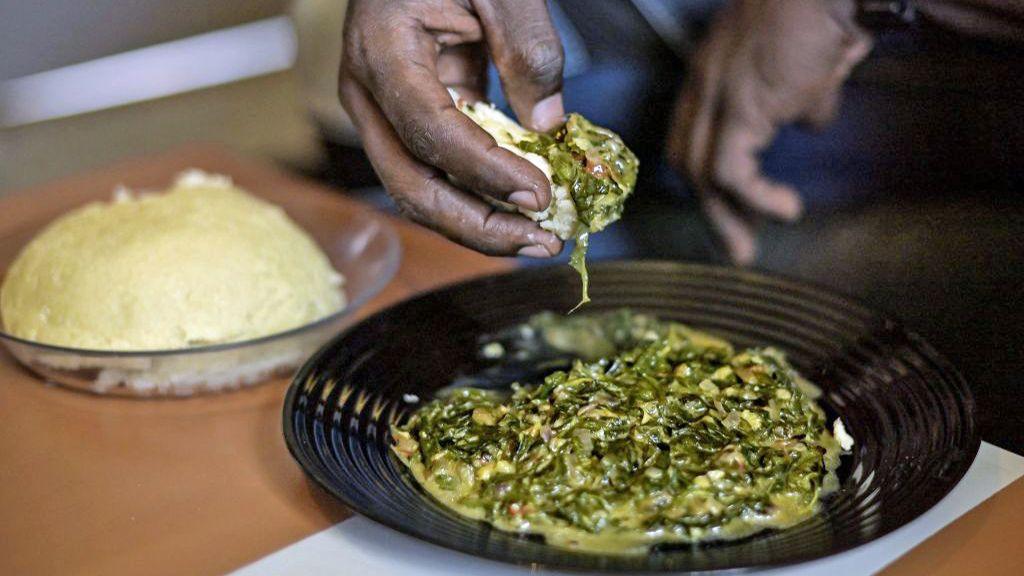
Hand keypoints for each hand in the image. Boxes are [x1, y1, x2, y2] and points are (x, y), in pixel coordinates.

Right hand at [339, 0, 566, 257]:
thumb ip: (527, 48)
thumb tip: (549, 127)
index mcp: (382, 49)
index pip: (428, 129)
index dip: (483, 171)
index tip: (537, 195)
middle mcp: (369, 91)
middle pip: (410, 183)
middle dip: (476, 225)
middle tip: (540, 241)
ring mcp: (383, 111)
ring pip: (418, 190)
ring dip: (476, 225)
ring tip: (536, 239)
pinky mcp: (408, 118)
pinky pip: (436, 172)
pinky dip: (476, 198)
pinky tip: (517, 211)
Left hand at [667, 0, 871, 263]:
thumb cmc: (823, 12)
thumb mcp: (808, 63)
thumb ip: (801, 97)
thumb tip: (811, 120)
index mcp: (711, 75)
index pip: (689, 137)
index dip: (704, 178)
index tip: (731, 206)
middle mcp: (703, 88)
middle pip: (687, 162)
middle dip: (711, 209)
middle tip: (738, 244)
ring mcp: (716, 97)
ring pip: (701, 174)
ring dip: (727, 216)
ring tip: (751, 244)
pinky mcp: (740, 109)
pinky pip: (730, 172)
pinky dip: (756, 197)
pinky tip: (784, 208)